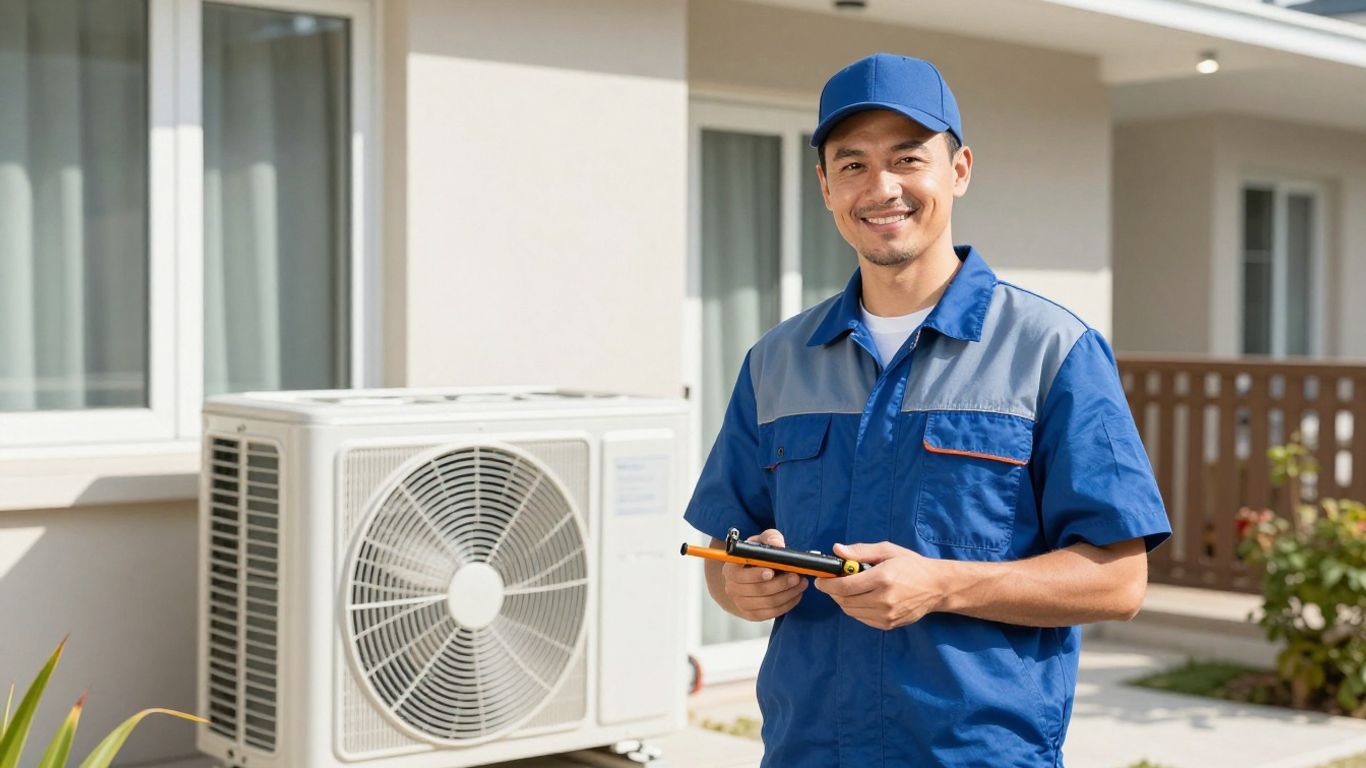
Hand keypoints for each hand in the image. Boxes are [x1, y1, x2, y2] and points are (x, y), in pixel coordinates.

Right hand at [720, 529, 808, 620]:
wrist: (751, 575)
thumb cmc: (757, 555)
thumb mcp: (761, 541)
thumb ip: (770, 538)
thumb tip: (778, 544)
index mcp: (731, 569)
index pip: (739, 575)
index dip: (755, 575)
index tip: (772, 571)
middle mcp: (732, 588)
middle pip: (758, 590)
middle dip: (780, 584)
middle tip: (796, 577)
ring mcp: (741, 603)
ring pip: (768, 603)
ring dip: (788, 594)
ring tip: (801, 584)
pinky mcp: (752, 615)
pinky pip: (772, 613)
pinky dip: (787, 604)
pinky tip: (796, 594)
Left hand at [814, 541, 944, 629]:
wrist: (937, 587)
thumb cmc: (911, 565)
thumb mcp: (887, 550)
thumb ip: (860, 551)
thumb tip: (837, 550)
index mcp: (883, 578)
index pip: (844, 586)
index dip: (827, 584)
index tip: (820, 579)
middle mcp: (884, 599)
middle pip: (844, 601)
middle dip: (833, 592)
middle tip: (831, 583)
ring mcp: (887, 615)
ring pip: (851, 611)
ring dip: (843, 601)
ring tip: (847, 589)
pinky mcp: (889, 624)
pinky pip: (862, 618)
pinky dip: (855, 609)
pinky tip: (861, 598)